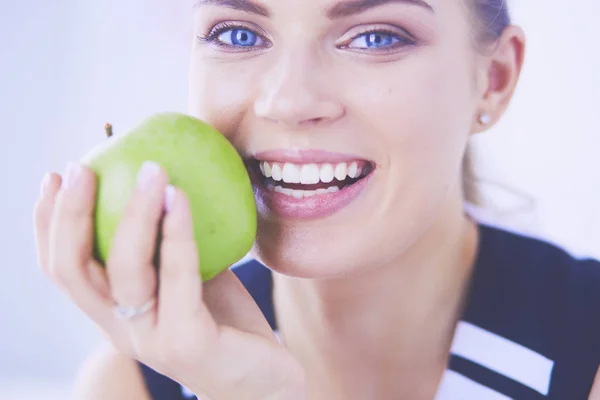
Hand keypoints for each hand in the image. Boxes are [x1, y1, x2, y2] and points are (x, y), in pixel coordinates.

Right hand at [33, 162, 305, 399]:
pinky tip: (182, 197)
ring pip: (125, 272)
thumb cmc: (225, 321)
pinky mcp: (189, 344)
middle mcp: (123, 328)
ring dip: (134, 213)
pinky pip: (178, 278)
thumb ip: (170, 243)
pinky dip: (177, 233)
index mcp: (115, 312)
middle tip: (82, 166)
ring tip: (151, 170)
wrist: (265, 379)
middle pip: (75, 271)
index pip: (63, 270)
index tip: (56, 176)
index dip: (48, 223)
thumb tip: (166, 178)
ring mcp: (153, 340)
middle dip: (70, 214)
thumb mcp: (190, 275)